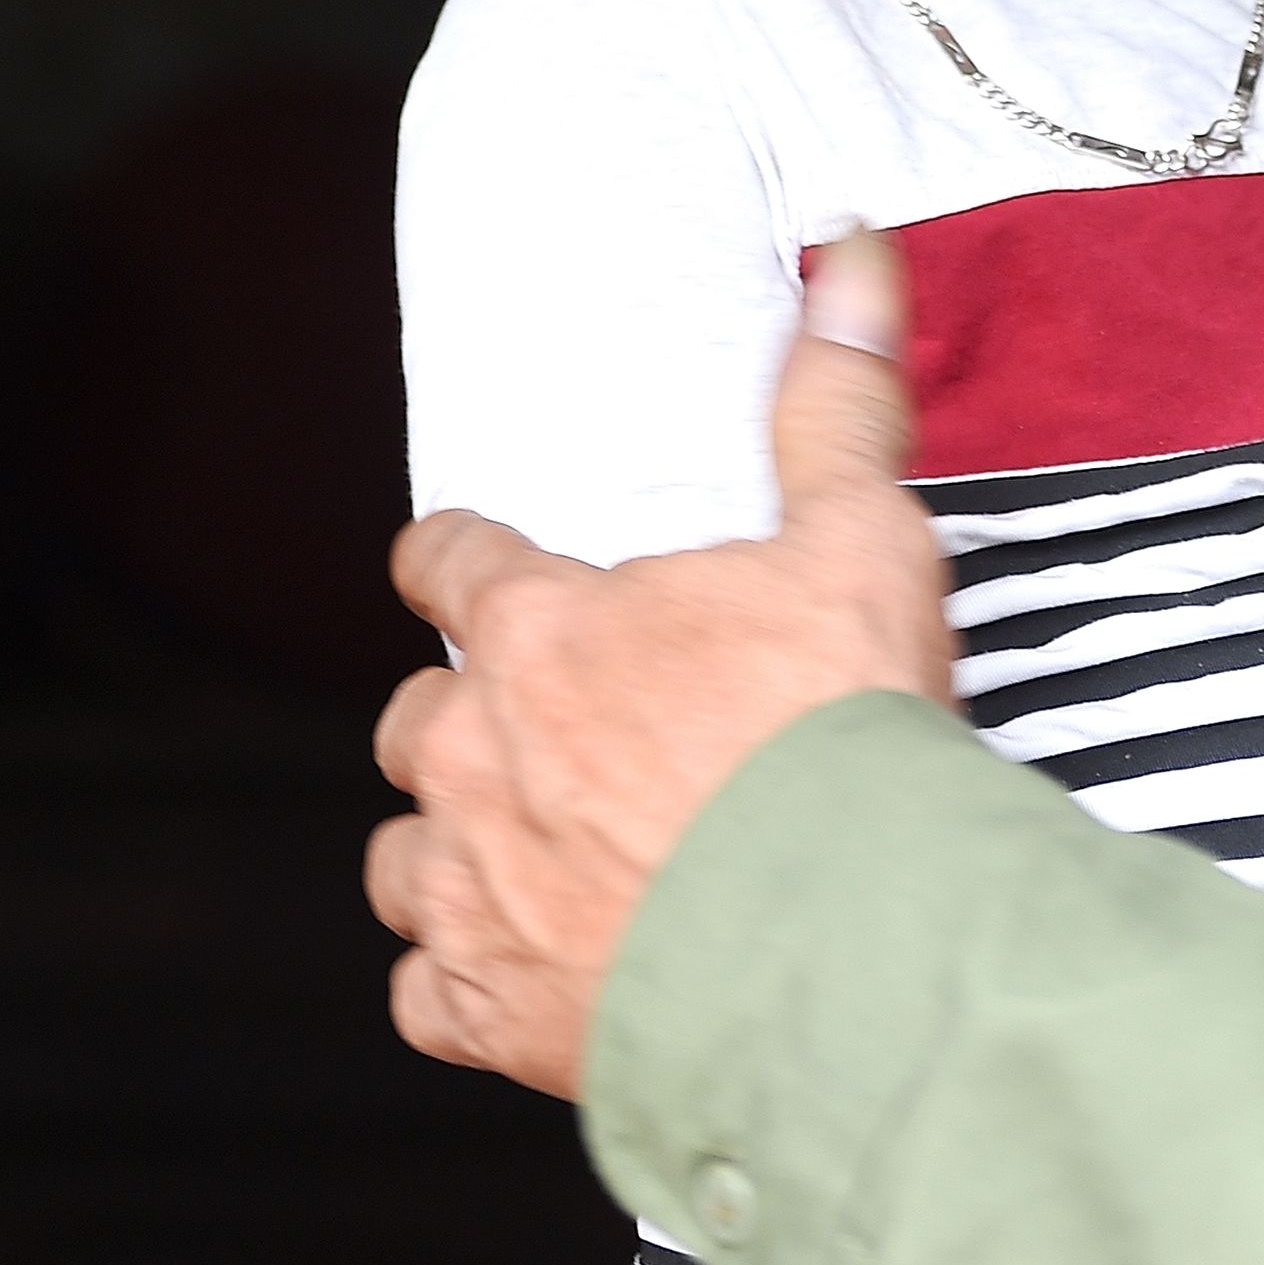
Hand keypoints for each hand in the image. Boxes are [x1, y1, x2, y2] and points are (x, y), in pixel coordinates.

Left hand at [365, 233, 957, 1098]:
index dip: (463, 560)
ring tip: (538, 858)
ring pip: (402, 859)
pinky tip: (527, 975)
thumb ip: (836, 404)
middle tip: (562, 737)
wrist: (848, 950)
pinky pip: (424, 995)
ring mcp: (469, 891)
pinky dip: (464, 985)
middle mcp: (472, 755)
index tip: (472, 568)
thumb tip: (852, 251)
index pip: (447, 561)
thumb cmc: (844, 738)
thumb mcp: (861, 542)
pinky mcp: (488, 1012)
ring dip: (452, 852)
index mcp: (538, 630)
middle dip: (469, 721)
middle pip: (413, 720)